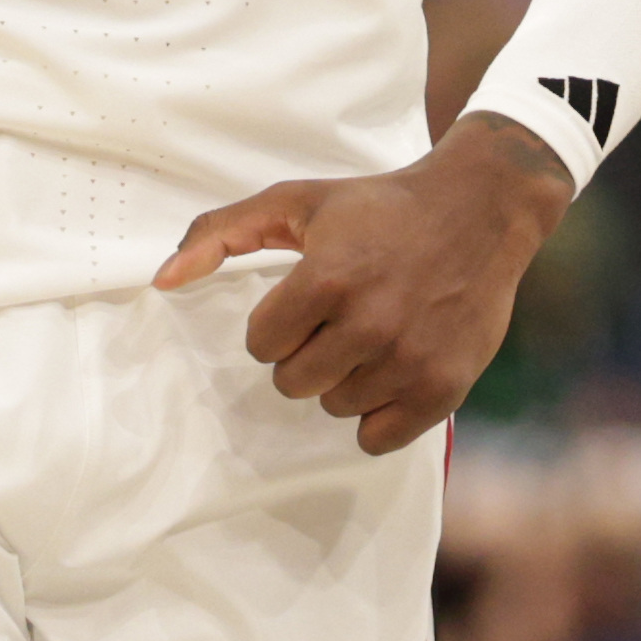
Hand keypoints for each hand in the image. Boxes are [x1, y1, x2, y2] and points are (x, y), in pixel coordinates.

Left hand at [154, 113, 572, 454]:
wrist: (479, 210)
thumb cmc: (378, 207)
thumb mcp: (296, 202)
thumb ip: (220, 232)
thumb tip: (162, 278)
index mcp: (327, 279)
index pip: (261, 344)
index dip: (276, 324)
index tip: (305, 301)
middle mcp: (369, 324)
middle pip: (293, 382)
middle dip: (305, 353)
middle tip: (337, 320)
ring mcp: (410, 360)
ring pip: (335, 407)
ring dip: (343, 379)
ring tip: (370, 336)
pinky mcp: (444, 388)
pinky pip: (378, 438)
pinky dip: (377, 413)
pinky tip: (389, 372)